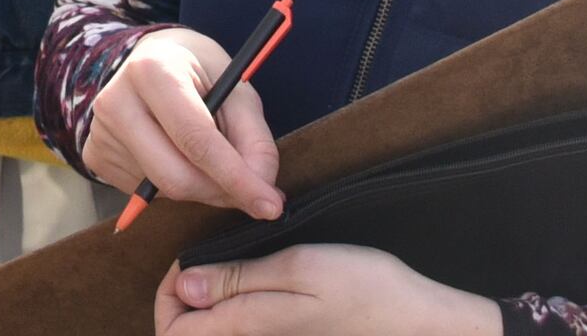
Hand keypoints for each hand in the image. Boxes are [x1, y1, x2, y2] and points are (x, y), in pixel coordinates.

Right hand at [81, 27, 280, 217]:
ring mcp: (100, 131)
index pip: (196, 139)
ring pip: (163, 190)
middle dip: (221, 192)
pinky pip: (146, 194)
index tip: (270, 205)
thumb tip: (263, 189)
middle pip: (175, 176)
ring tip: (211, 160)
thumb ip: (254, 139)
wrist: (150, 59)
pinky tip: (178, 156)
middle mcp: (116, 101)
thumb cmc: (197, 72)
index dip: (236, 178)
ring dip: (202, 189)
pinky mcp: (95, 156)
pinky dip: (175, 187)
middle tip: (252, 192)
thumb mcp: (236, 88)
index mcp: (152, 71)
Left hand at [157, 245, 501, 335]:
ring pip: (215, 327)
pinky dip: (232, 302)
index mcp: (247, 327)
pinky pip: (241, 324)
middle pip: (190, 330)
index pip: (173, 331)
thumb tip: (182, 286)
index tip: (186, 260)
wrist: (420, 320)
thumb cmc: (367, 289)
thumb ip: (238, 279)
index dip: (167, 292)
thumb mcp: (299, 267)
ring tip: (226, 261)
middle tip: (203, 257)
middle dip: (181, 295)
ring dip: (208, 295)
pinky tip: (250, 275)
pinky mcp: (285, 334)